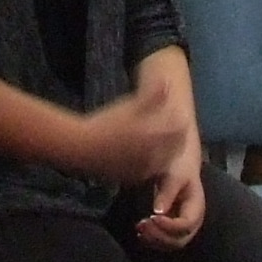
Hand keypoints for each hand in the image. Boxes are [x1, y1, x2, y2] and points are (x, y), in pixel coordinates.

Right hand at [73, 84, 190, 184]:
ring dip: (165, 152)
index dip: (179, 121)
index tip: (174, 114)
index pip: (180, 130)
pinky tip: (142, 155)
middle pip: (175, 148)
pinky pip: (150, 173)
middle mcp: (155, 157)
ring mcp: (144, 170)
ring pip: (164, 162)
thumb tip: (167, 81)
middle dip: (174, 138)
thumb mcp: (129, 105)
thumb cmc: (106, 123)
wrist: (81, 149)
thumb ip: (152, 96)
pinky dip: (152, 164)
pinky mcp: (133, 179)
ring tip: (156, 141)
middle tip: (168, 128)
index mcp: (157, 137)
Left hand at [136, 144, 206, 250]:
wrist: (180, 163)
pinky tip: (140, 232)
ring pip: (171, 243)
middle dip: (160, 236)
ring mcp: (183, 226)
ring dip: (155, 239)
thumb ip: (167, 193)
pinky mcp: (173, 227)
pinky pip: (165, 240)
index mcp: (196, 208)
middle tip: (142, 225)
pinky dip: (153, 239)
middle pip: (180, 239)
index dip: (169, 226)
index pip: (186, 225)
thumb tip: (157, 212)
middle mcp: (193, 221)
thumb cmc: (179, 167)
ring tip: (139, 228)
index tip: (151, 217)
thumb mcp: (174, 176)